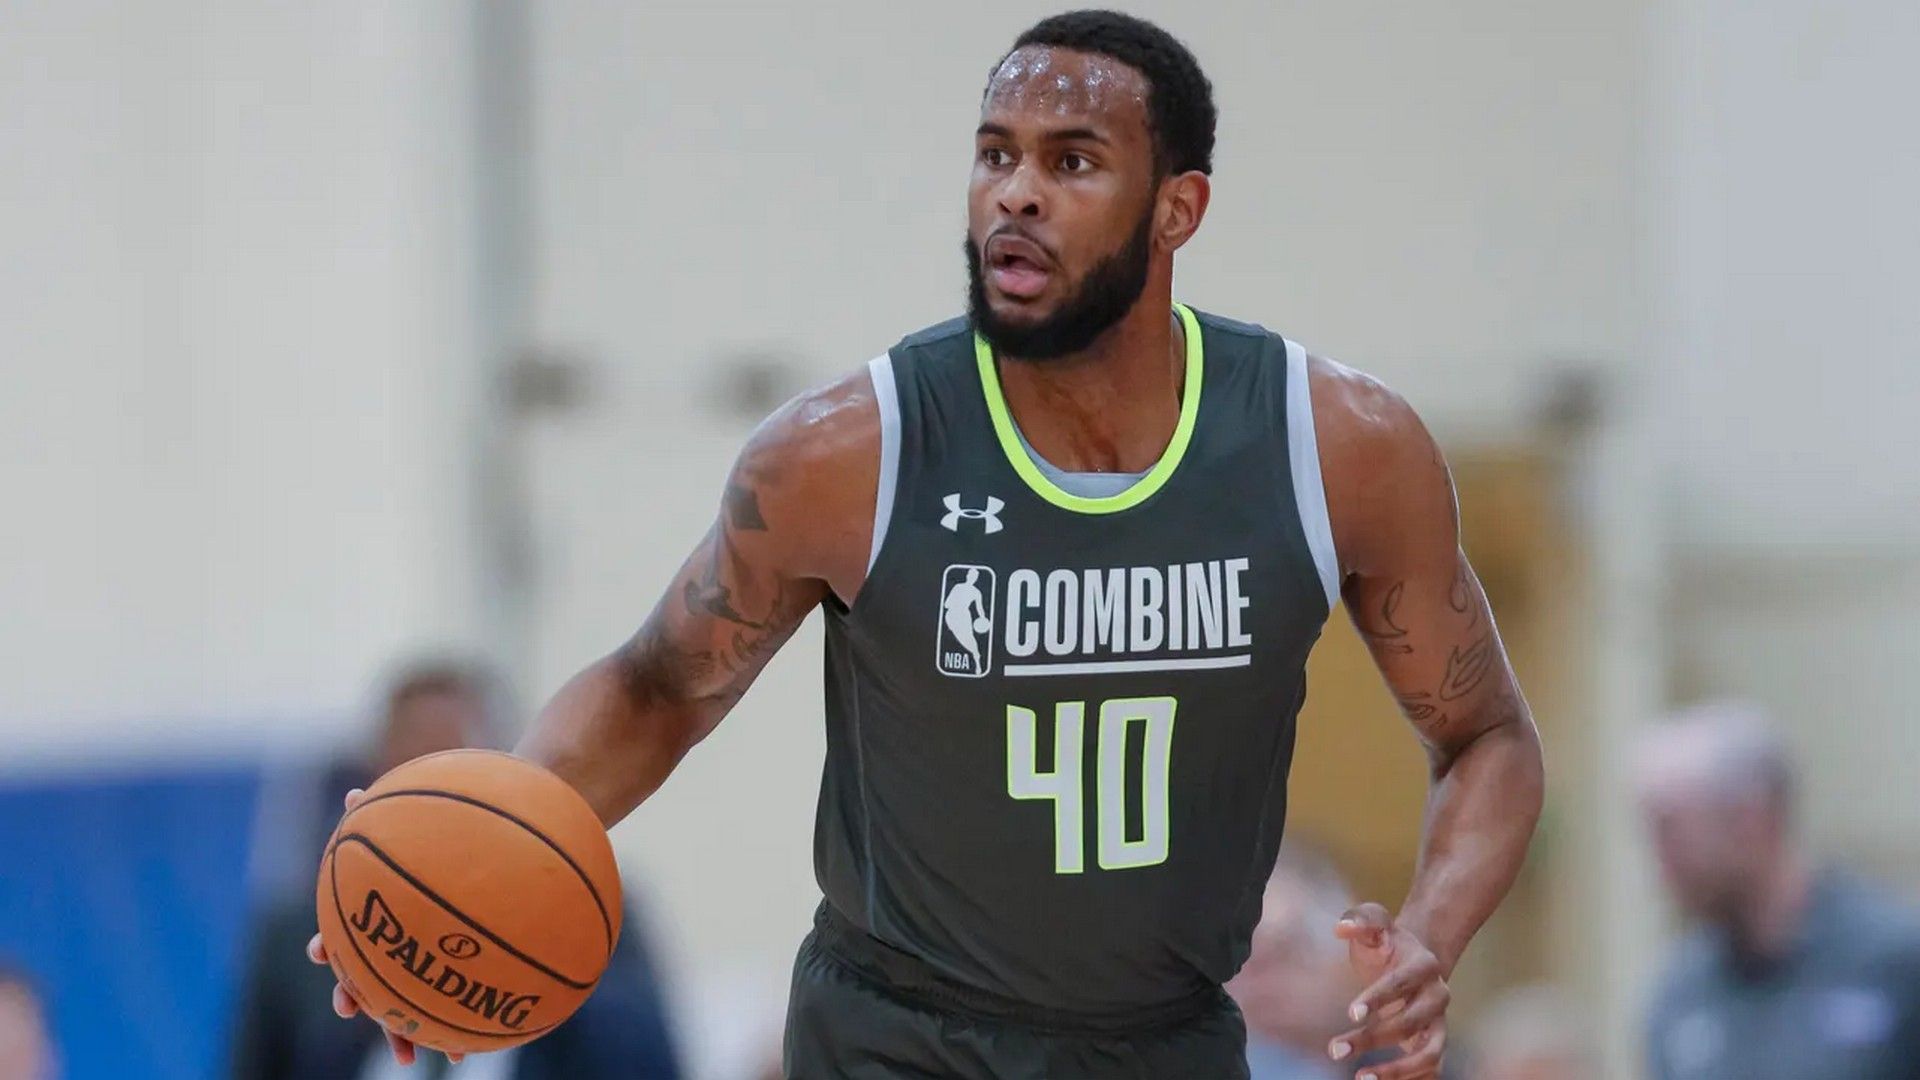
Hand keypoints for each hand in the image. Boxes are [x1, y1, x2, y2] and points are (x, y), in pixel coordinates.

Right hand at [306, 787, 462, 1067]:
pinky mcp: (452, 981)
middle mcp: (394, 946)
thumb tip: (354, 794)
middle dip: (355, 993)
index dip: (327, 943)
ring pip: (404, 1005)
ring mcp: (422, 966)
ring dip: (401, 1030)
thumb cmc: (451, 840)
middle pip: (365, 975)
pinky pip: (451, 1011)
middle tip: (349, 1005)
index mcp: (379, 916)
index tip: (318, 952)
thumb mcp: (421, 825)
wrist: (499, 850)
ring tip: (410, 1053)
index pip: (342, 931)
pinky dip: (456, 1029)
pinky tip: (467, 1050)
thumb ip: (386, 815)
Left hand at [1327, 902, 1448, 1079]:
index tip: (1350, 1013)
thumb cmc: (1386, 943)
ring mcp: (1439, 1023)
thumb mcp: (1374, 921)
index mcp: (1425, 964)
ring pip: (1429, 1054)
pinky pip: (1431, 1070)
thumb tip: (1341, 928)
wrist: (1412, 960)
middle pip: (1411, 1022)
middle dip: (1373, 1038)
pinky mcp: (1434, 1044)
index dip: (1378, 998)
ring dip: (1397, 1070)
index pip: (1402, 983)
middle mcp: (1439, 996)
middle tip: (1335, 1050)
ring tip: (1362, 1078)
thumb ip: (1360, 919)